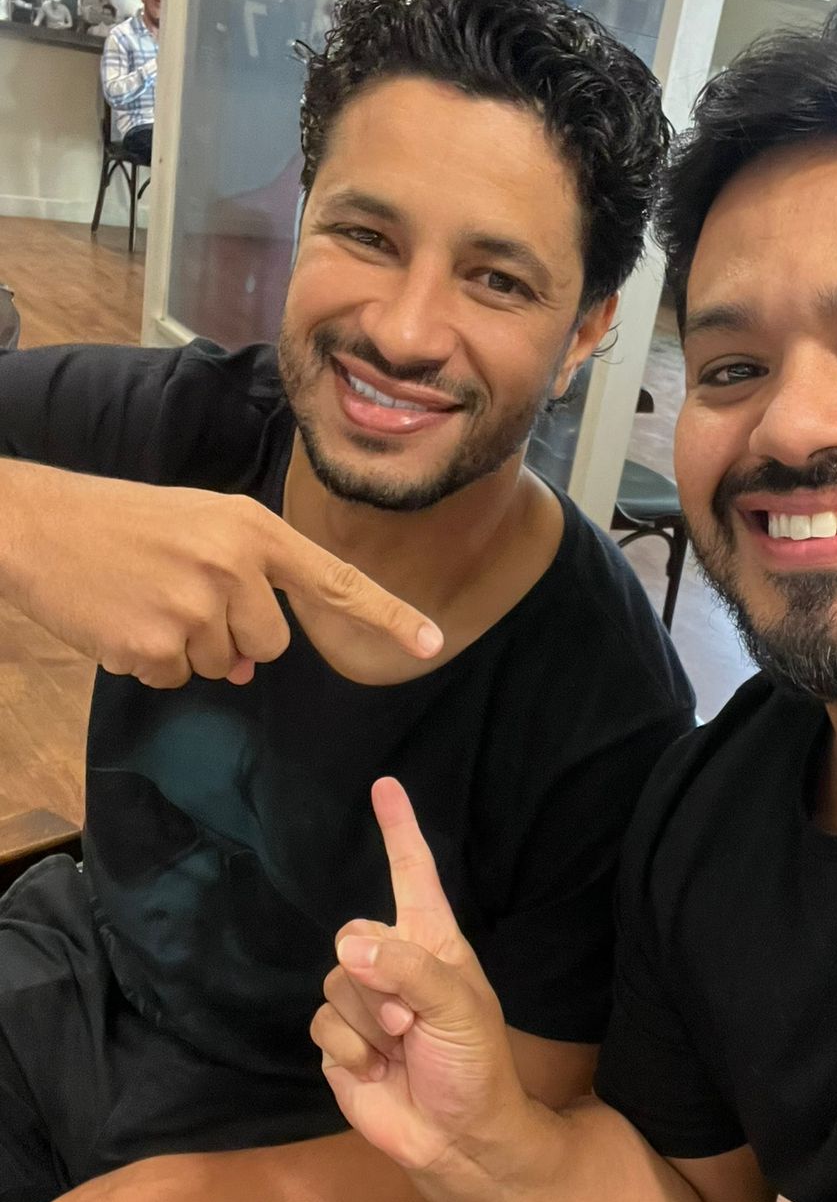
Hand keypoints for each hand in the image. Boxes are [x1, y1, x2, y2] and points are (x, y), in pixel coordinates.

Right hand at [0, 465, 441, 687]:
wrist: (38, 523)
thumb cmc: (125, 522)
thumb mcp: (200, 529)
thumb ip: (245, 584)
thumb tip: (247, 666)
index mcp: (253, 529)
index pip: (335, 580)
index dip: (387, 615)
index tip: (432, 643)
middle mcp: (235, 566)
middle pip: (272, 645)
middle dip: (234, 636)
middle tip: (181, 594)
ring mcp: (196, 607)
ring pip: (225, 667)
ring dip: (189, 649)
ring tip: (147, 600)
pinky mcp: (155, 645)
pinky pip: (177, 679)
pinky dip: (151, 662)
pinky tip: (124, 620)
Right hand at [312, 778, 523, 1173]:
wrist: (458, 1138)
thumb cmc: (475, 1064)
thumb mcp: (456, 1006)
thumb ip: (406, 968)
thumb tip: (348, 946)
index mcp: (432, 941)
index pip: (412, 873)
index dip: (399, 830)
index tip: (386, 785)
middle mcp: (394, 961)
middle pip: (353, 935)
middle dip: (377, 979)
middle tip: (409, 1020)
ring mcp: (363, 1001)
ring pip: (334, 982)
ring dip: (368, 1021)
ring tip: (401, 1046)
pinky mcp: (339, 1040)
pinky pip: (323, 1024)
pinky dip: (349, 1049)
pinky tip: (376, 1069)